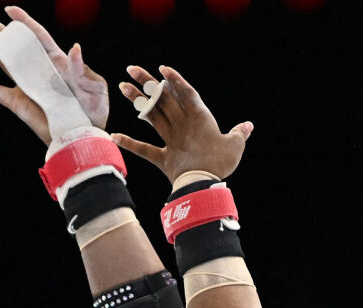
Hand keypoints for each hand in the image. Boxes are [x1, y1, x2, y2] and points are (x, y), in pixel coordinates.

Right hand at [0, 5, 108, 144]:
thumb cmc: (94, 112)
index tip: (10, 10)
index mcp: (57, 63)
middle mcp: (39, 71)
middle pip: (15, 45)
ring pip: (3, 63)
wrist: (84, 137)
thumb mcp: (96, 90)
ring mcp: (27, 86)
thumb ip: (83, 70)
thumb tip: (74, 48)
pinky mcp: (19, 103)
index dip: (25, 22)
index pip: (39, 37)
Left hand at [113, 65, 252, 182]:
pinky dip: (130, 144)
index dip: (175, 80)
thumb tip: (248, 125)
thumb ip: (239, 134)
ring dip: (137, 101)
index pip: (186, 94)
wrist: (202, 183)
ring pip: (152, 116)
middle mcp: (182, 125)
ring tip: (123, 86)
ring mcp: (170, 141)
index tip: (162, 69)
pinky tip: (114, 136)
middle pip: (162, 100)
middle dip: (147, 82)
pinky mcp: (163, 158)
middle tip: (132, 69)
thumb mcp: (235, 146)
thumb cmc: (220, 163)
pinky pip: (144, 149)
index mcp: (199, 119)